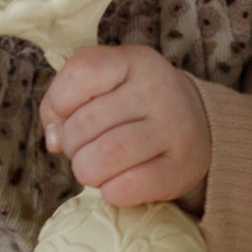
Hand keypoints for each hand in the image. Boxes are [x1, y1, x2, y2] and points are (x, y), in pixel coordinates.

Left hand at [39, 44, 210, 208]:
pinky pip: (127, 187)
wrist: (198, 124)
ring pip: (103, 157)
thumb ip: (64, 102)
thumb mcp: (103, 86)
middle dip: (71, 144)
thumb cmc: (134, 105)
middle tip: (83, 149)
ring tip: (94, 167)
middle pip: (85, 123)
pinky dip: (110, 191)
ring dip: (86, 170)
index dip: (59, 101)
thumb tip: (53, 140)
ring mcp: (174, 127)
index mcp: (133, 61)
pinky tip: (115, 183)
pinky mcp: (181, 167)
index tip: (68, 115)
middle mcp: (157, 88)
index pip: (81, 72)